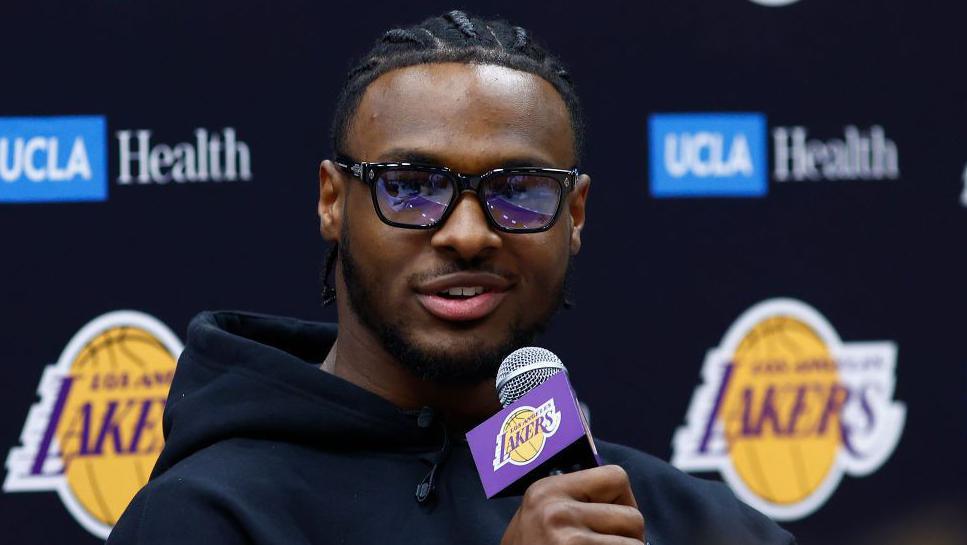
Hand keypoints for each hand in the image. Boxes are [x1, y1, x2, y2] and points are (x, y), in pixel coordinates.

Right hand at [501, 465, 645, 544]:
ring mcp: (568, 541)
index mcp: (547, 489)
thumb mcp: (540, 514)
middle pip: (632, 517)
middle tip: (606, 544)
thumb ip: (573, 498)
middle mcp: (555, 511)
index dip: (623, 500)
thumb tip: (619, 490)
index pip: (616, 477)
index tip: (613, 520)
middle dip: (628, 536)